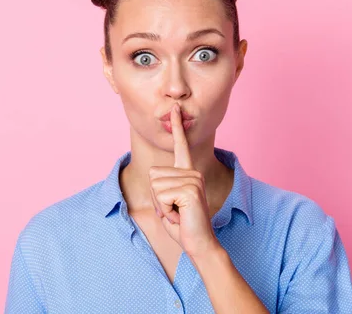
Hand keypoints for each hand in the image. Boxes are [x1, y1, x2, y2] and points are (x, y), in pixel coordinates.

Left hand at [149, 103, 219, 256]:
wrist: (199, 243)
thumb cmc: (181, 224)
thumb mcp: (166, 202)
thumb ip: (161, 187)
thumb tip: (154, 175)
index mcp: (187, 172)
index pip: (181, 145)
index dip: (177, 127)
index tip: (175, 108)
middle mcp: (192, 172)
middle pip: (153, 174)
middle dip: (156, 197)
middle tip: (173, 209)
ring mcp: (193, 179)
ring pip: (155, 186)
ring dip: (160, 205)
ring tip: (177, 213)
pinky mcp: (190, 190)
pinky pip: (160, 196)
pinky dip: (164, 211)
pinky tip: (179, 215)